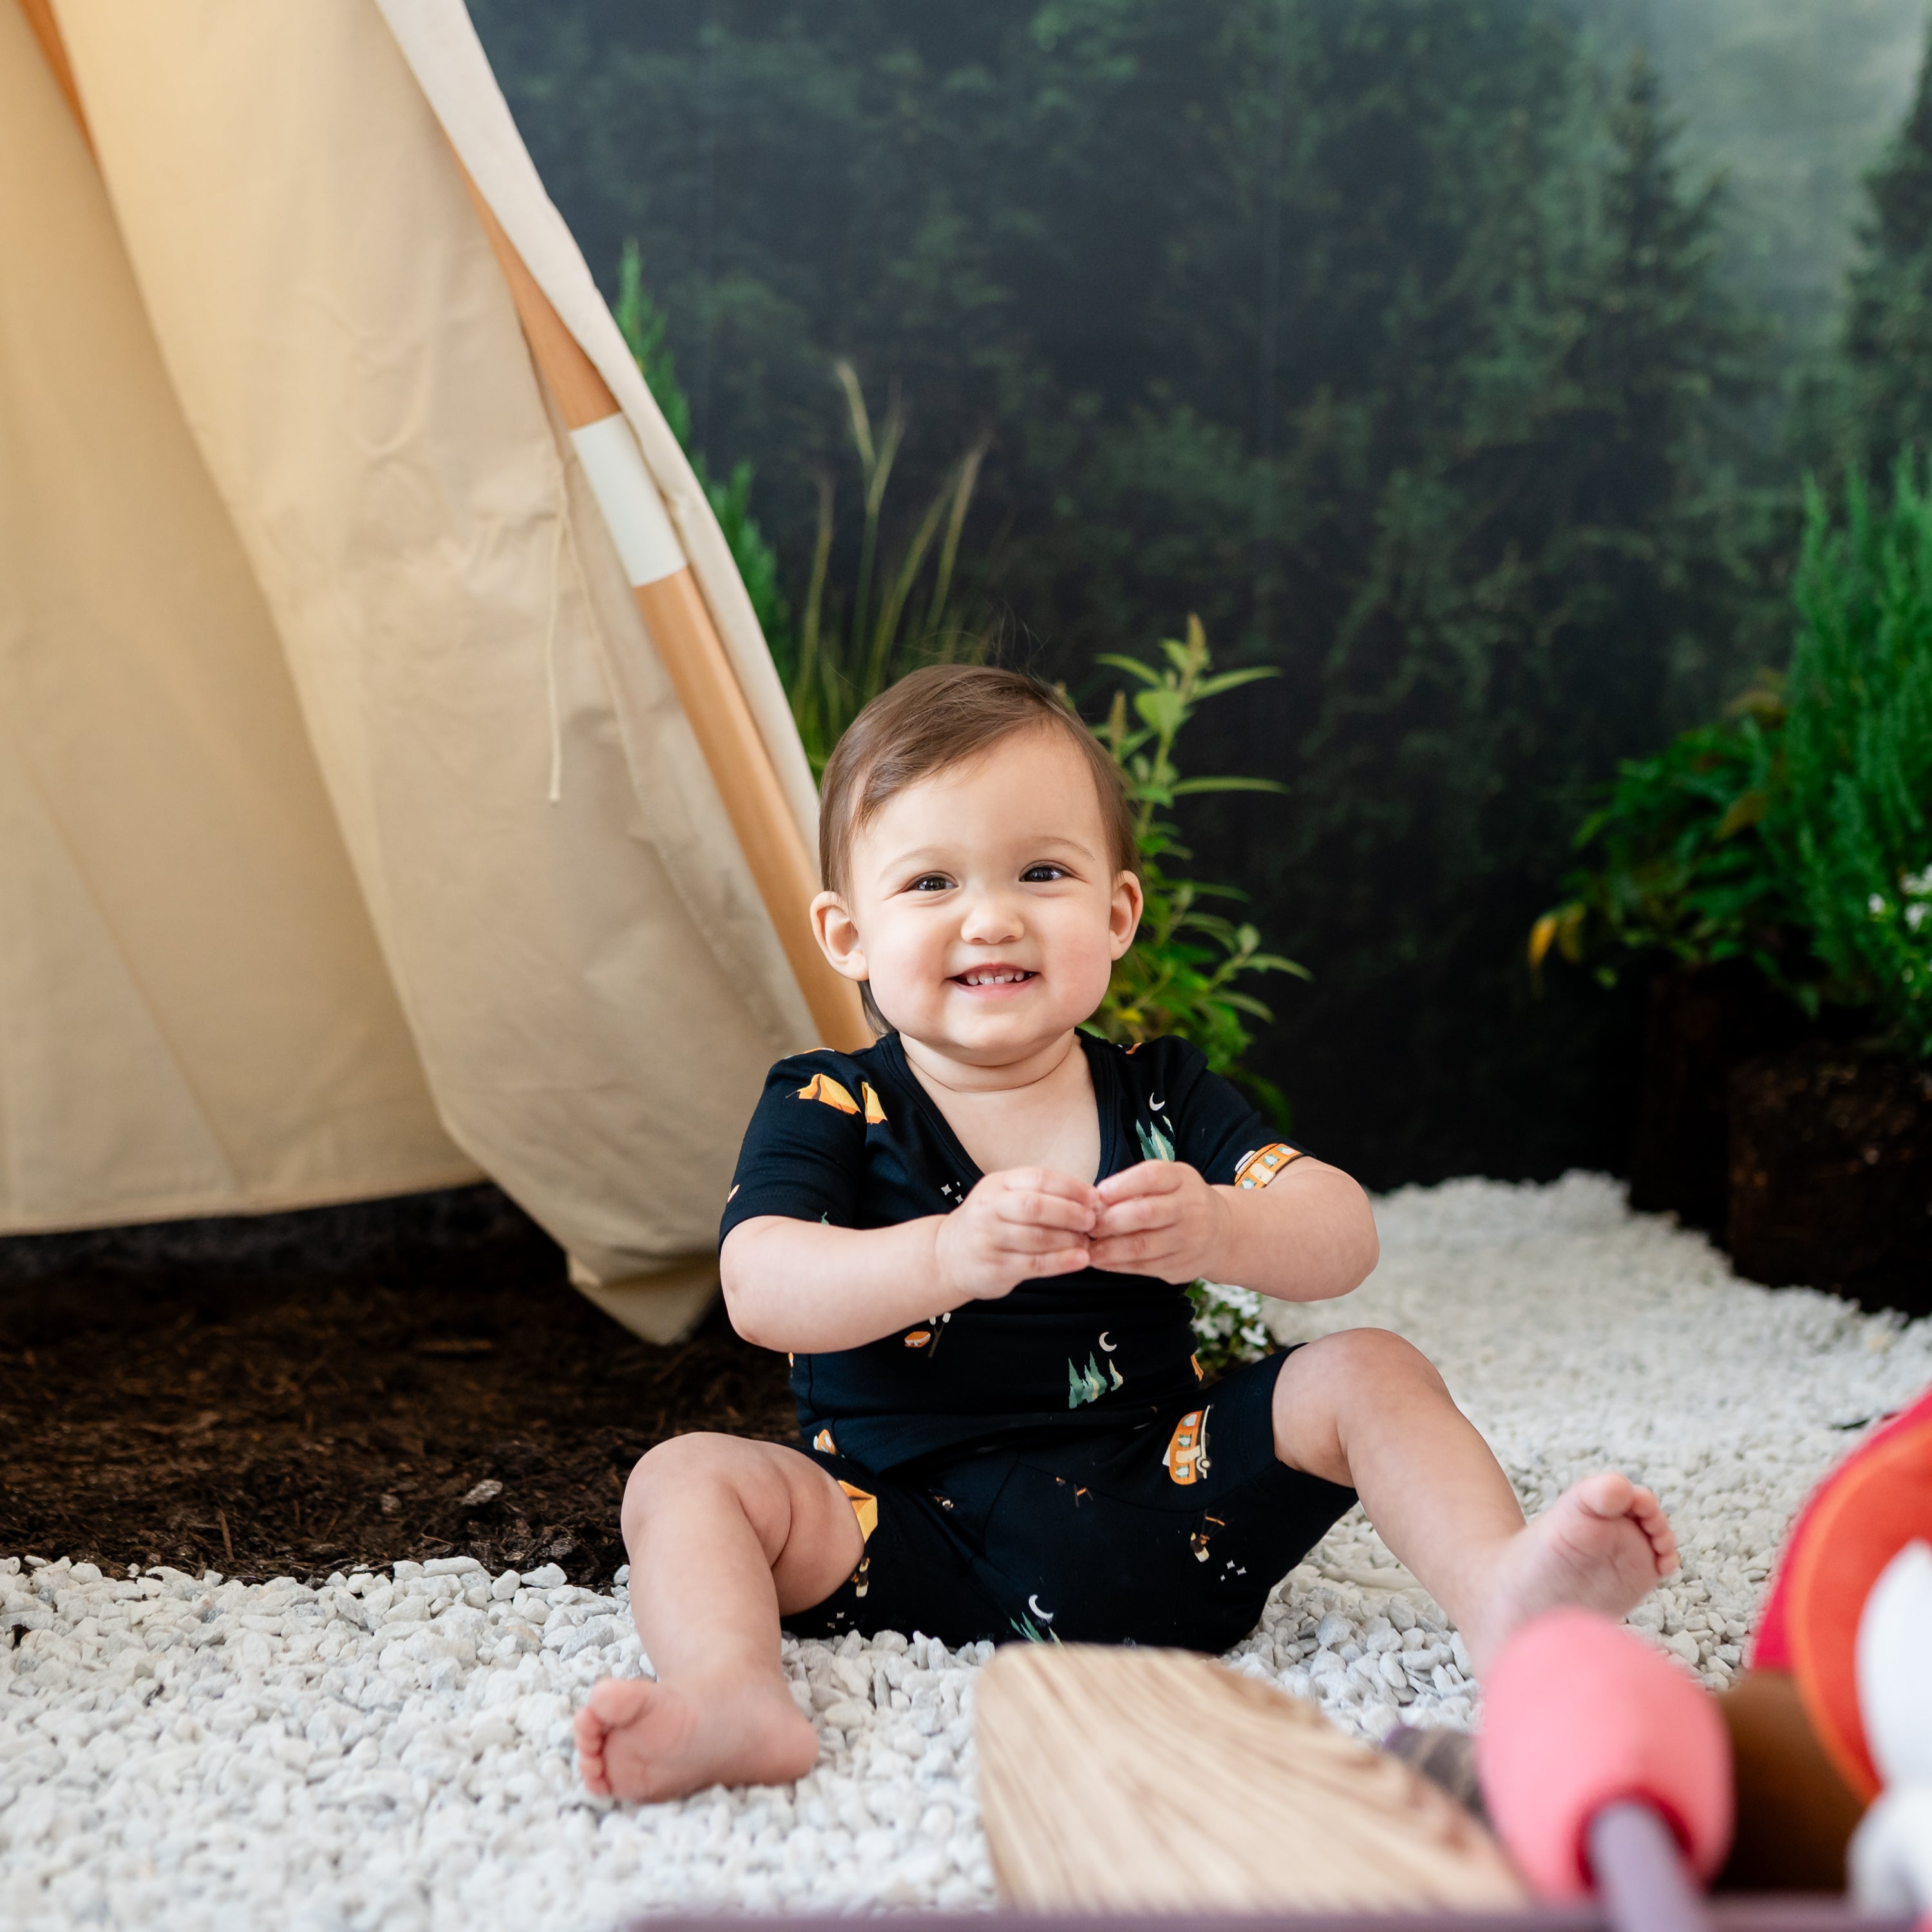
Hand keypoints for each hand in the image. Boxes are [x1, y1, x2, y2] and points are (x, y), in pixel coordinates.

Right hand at [934, 1168, 1098, 1301]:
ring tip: (1087, 1242)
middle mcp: (989, 1209)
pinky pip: (1033, 1264)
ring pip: (1036, 1238)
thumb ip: (1040, 1195)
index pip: (1038, 1178)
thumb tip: (1090, 1200)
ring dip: (1069, 1240)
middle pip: (1035, 1206)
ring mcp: (988, 1239)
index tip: (1095, 1197)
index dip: (1071, 1187)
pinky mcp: (994, 1268)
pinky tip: (1080, 1260)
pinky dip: (1061, 1262)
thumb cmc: (990, 1223)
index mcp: (997, 1185)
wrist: (948, 1255)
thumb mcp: (1005, 1198)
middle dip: (1070, 1213)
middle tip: (1092, 1221)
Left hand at [1089, 1161, 1230, 1282]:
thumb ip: (1135, 1186)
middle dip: (1110, 1220)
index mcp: (1183, 1179)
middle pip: (1146, 1213)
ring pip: (1142, 1246)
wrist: (1222, 1233)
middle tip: (1087, 1224)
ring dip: (1108, 1248)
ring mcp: (1189, 1240)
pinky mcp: (1182, 1266)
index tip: (1097, 1194)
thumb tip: (1094, 1201)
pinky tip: (1100, 1261)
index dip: (1121, 1185)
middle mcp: (1191, 1208)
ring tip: (1087, 1248)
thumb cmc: (1179, 1200)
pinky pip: (1144, 1267)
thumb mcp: (1168, 1181)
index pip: (1152, 1176)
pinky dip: (1117, 1265)